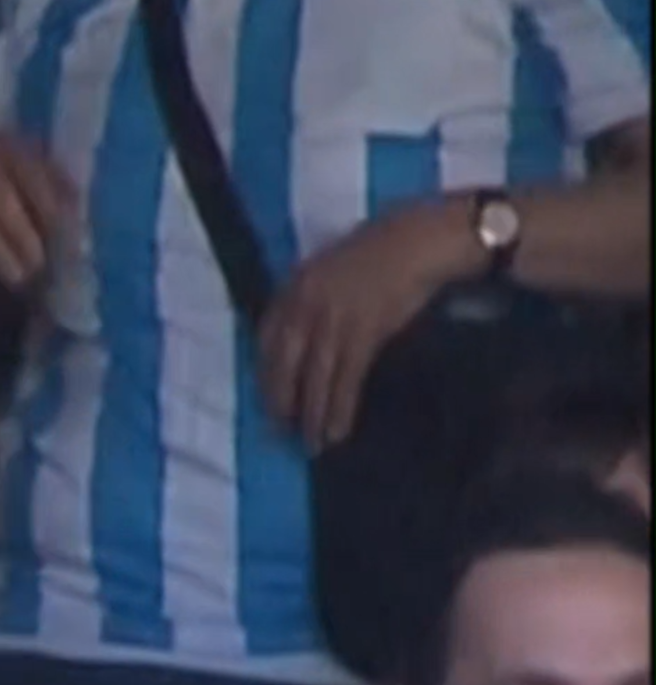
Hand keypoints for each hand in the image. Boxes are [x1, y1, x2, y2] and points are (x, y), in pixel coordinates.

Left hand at [258, 202, 467, 451]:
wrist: (420, 239)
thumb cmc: (382, 249)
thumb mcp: (330, 267)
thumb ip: (310, 297)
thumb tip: (302, 339)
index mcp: (295, 284)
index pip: (266, 337)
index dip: (264, 372)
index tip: (266, 396)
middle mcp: (306, 302)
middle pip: (284, 362)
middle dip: (281, 400)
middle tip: (281, 432)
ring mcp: (334, 318)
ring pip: (315, 377)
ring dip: (312, 416)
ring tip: (312, 444)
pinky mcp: (364, 332)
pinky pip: (346, 379)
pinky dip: (339, 408)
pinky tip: (337, 430)